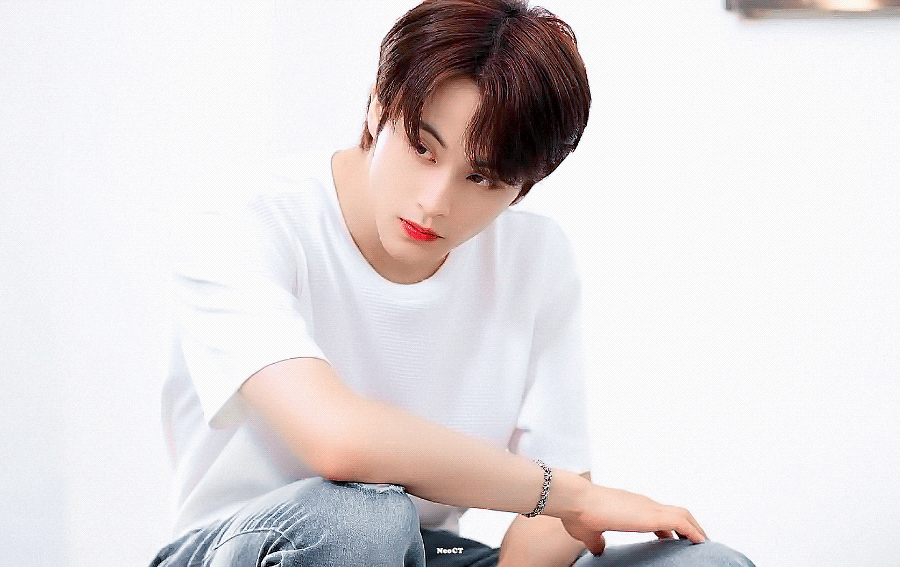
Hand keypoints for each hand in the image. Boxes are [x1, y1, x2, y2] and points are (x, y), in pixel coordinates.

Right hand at [560, 485, 706, 553]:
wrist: (576, 500)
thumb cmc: (578, 514)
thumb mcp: (589, 533)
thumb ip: (597, 542)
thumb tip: (598, 550)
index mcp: (631, 507)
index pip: (658, 516)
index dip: (669, 528)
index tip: (675, 540)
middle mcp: (643, 504)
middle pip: (676, 512)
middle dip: (689, 527)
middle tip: (697, 542)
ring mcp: (648, 507)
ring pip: (683, 515)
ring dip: (695, 528)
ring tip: (704, 544)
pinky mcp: (651, 515)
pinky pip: (681, 522)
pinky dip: (693, 531)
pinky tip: (700, 542)